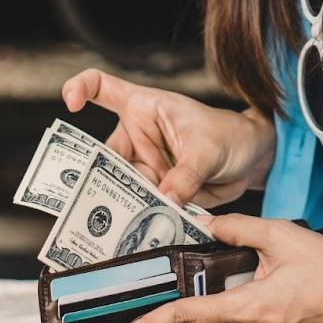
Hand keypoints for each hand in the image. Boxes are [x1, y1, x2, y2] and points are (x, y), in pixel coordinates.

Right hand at [61, 69, 275, 207]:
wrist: (252, 161)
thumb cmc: (230, 136)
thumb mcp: (208, 151)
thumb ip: (185, 177)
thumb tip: (164, 201)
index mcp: (144, 108)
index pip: (102, 87)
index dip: (80, 88)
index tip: (70, 103)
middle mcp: (136, 136)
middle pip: (102, 156)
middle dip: (94, 179)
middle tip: (88, 202)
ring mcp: (143, 164)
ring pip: (118, 186)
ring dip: (118, 206)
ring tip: (115, 227)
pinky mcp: (153, 189)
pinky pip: (138, 205)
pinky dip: (135, 220)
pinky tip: (132, 235)